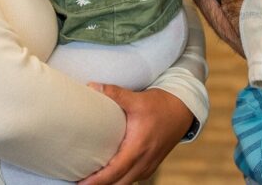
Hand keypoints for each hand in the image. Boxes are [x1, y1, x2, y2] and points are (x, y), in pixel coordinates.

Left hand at [78, 85, 193, 184]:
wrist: (182, 110)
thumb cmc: (160, 106)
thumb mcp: (137, 99)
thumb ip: (115, 93)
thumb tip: (93, 86)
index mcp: (138, 148)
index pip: (114, 172)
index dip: (96, 181)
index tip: (80, 183)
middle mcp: (143, 162)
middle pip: (118, 184)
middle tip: (79, 181)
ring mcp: (148, 166)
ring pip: (125, 183)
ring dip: (110, 183)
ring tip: (90, 178)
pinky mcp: (150, 165)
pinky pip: (132, 179)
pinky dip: (120, 179)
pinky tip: (109, 173)